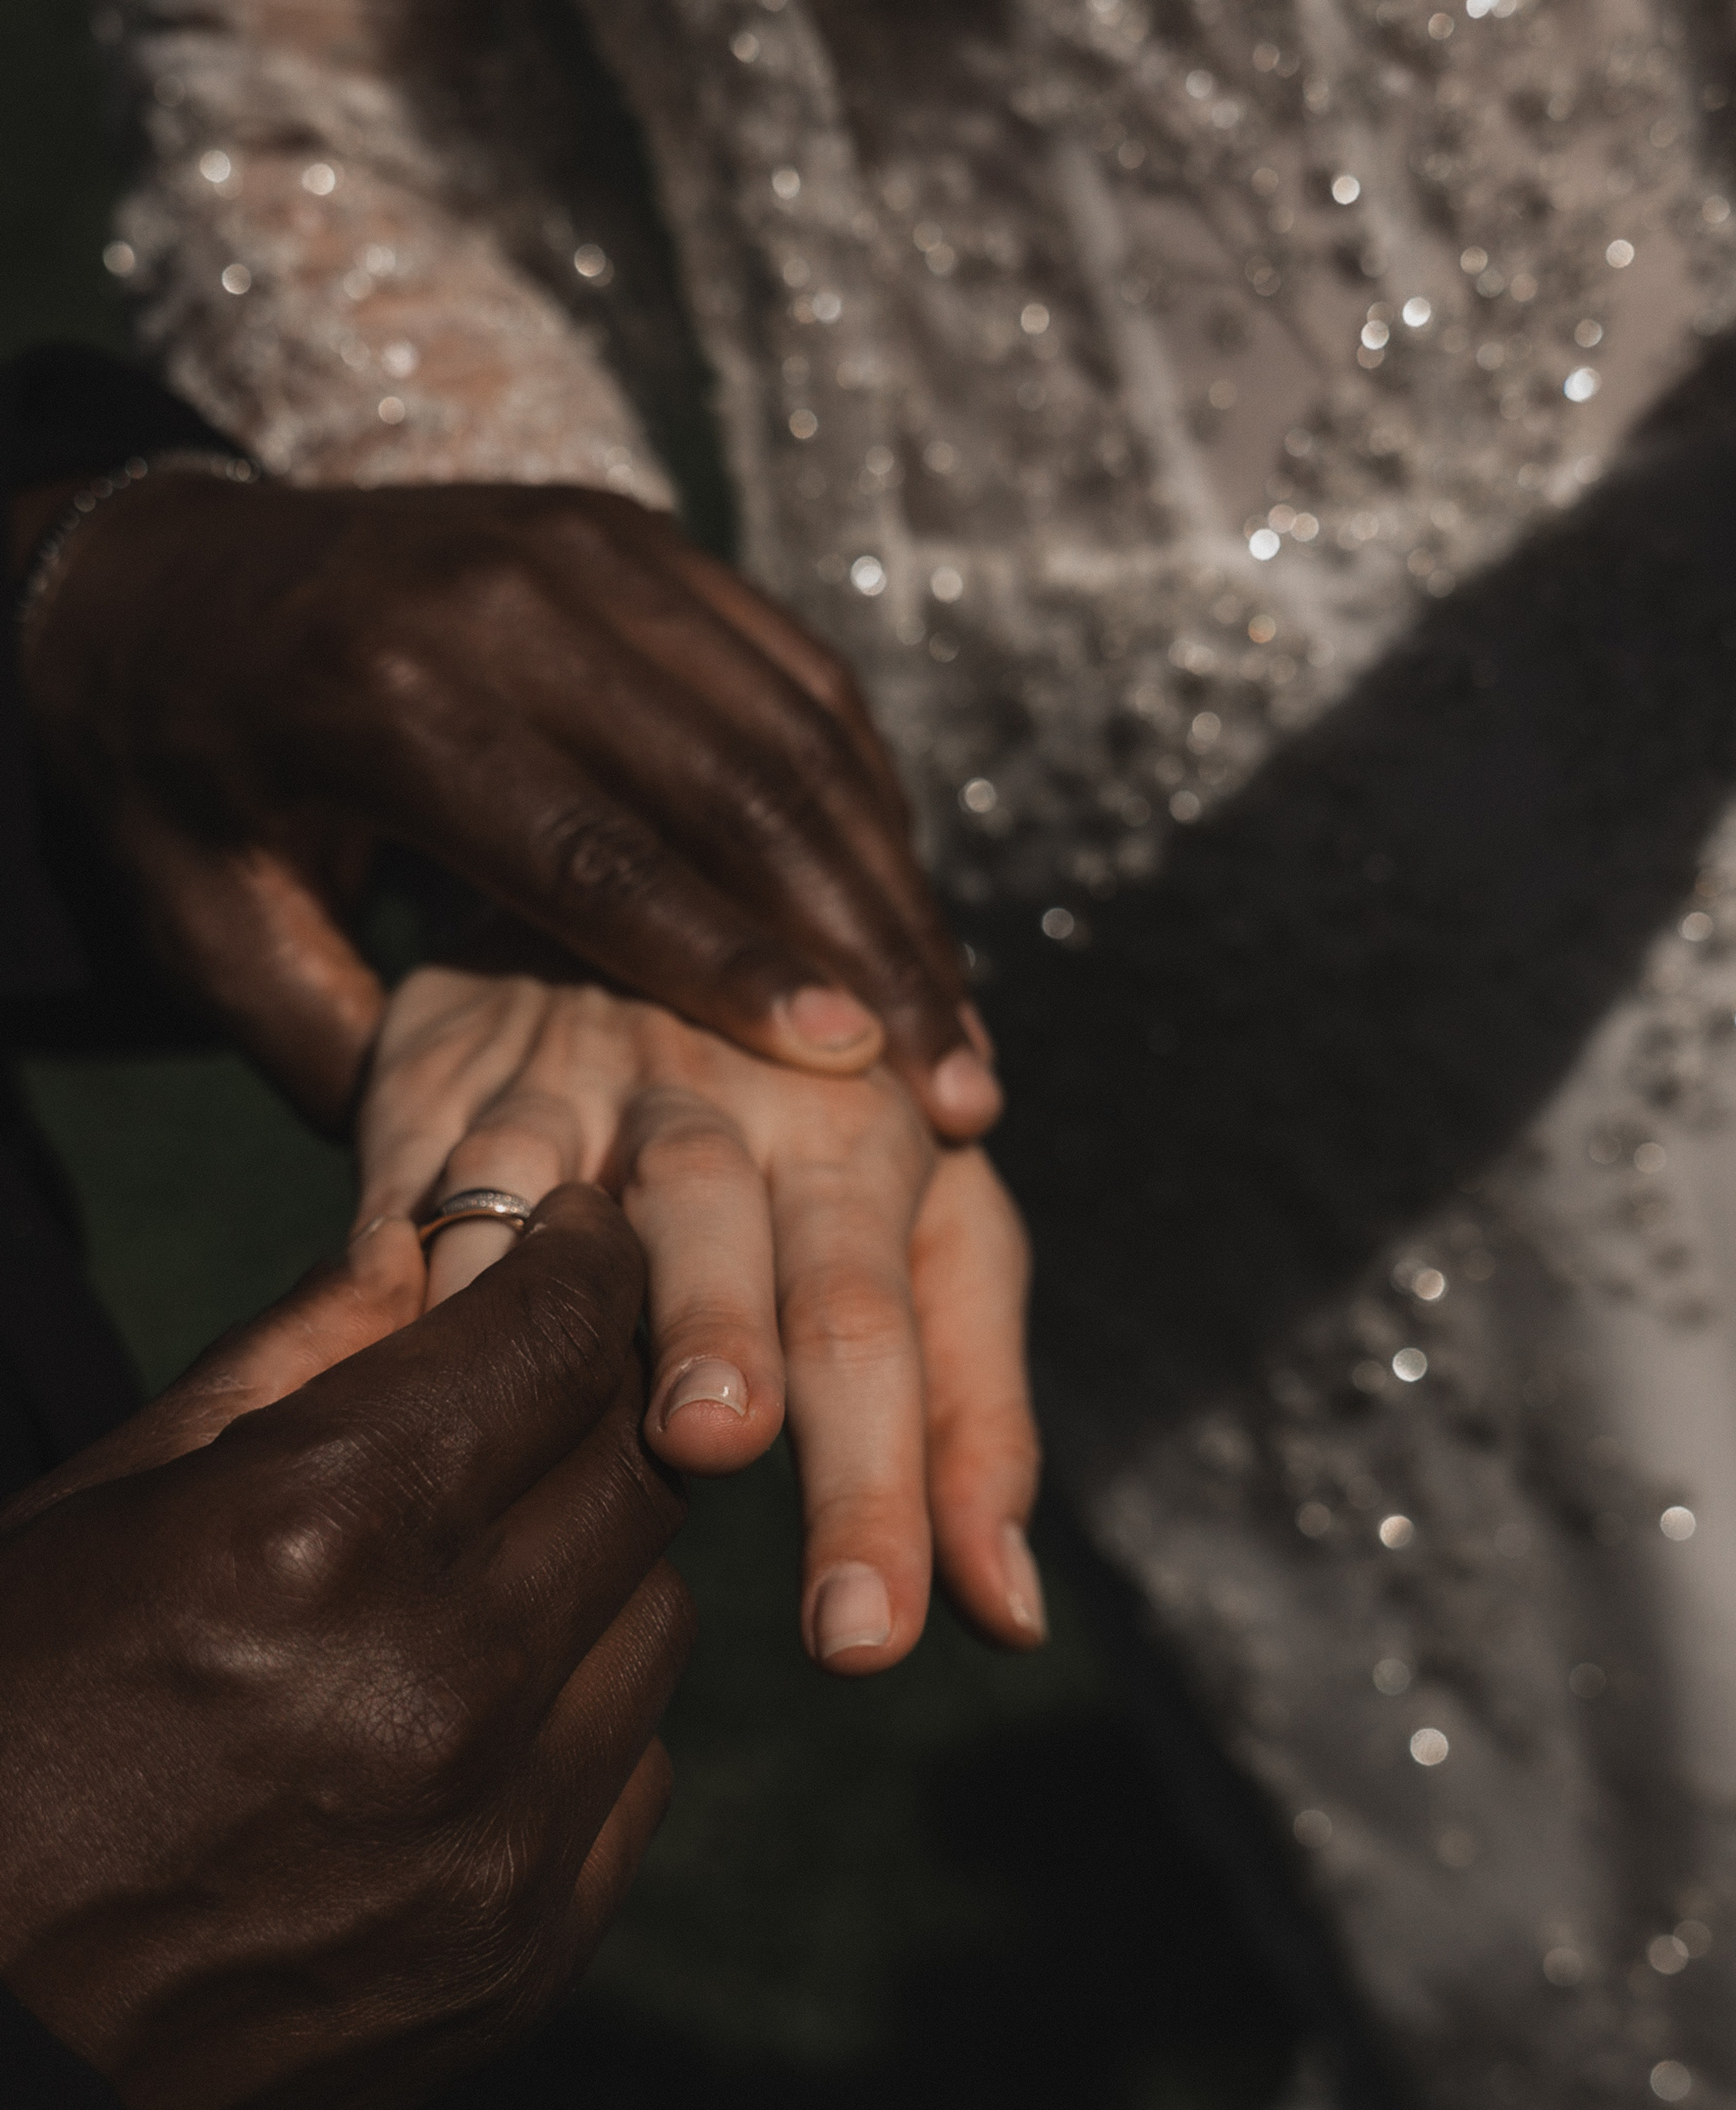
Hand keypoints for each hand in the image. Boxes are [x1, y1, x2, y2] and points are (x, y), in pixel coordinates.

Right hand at [0, 1188, 691, 2109]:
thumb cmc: (3, 1724)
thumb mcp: (102, 1503)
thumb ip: (290, 1355)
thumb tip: (430, 1243)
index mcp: (313, 1534)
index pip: (554, 1336)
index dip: (586, 1256)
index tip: (582, 1234)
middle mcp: (435, 1683)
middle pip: (634, 1468)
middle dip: (594, 1402)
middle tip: (537, 1391)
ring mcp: (492, 1839)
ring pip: (657, 1613)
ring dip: (594, 1560)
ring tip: (491, 1560)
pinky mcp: (518, 1954)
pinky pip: (635, 1765)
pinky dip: (582, 1712)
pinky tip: (483, 1710)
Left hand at [11, 473, 997, 1135]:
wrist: (158, 565)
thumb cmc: (170, 772)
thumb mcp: (196, 924)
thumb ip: (337, 1055)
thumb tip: (497, 1191)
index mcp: (386, 688)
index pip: (600, 850)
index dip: (737, 965)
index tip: (860, 1066)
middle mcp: (514, 590)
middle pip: (740, 788)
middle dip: (869, 950)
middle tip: (960, 1088)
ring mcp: (595, 545)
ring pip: (797, 730)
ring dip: (894, 888)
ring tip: (960, 1028)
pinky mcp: (646, 540)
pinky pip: (793, 674)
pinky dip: (866, 800)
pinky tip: (906, 912)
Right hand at [356, 962, 1042, 1674]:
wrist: (688, 900)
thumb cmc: (830, 1117)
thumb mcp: (937, 1230)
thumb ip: (977, 1409)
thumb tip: (1011, 1615)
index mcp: (858, 1149)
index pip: (875, 1325)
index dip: (874, 1482)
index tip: (865, 1640)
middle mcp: (721, 1112)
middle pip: (723, 1230)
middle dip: (717, 1329)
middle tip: (715, 1440)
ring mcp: (572, 1089)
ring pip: (552, 1186)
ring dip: (541, 1286)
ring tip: (525, 1390)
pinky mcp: (445, 1080)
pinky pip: (409, 1173)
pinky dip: (389, 1257)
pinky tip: (363, 1351)